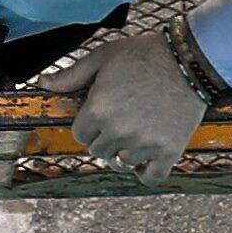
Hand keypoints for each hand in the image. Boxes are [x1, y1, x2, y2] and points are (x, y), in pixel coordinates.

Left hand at [34, 19, 215, 179]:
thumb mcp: (103, 57)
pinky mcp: (169, 151)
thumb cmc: (144, 55)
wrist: (189, 61)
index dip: (90, 124)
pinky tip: (147, 157)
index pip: (80, 136)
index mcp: (98, 110)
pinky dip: (146, 171)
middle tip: (124, 119)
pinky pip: (150, 177)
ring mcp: (144, 144)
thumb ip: (71, 75)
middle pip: (99, 151)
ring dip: (125, 152)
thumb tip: (42, 84)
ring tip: (138, 132)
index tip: (104, 113)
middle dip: (106, 137)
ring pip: (121, 163)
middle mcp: (118, 131)